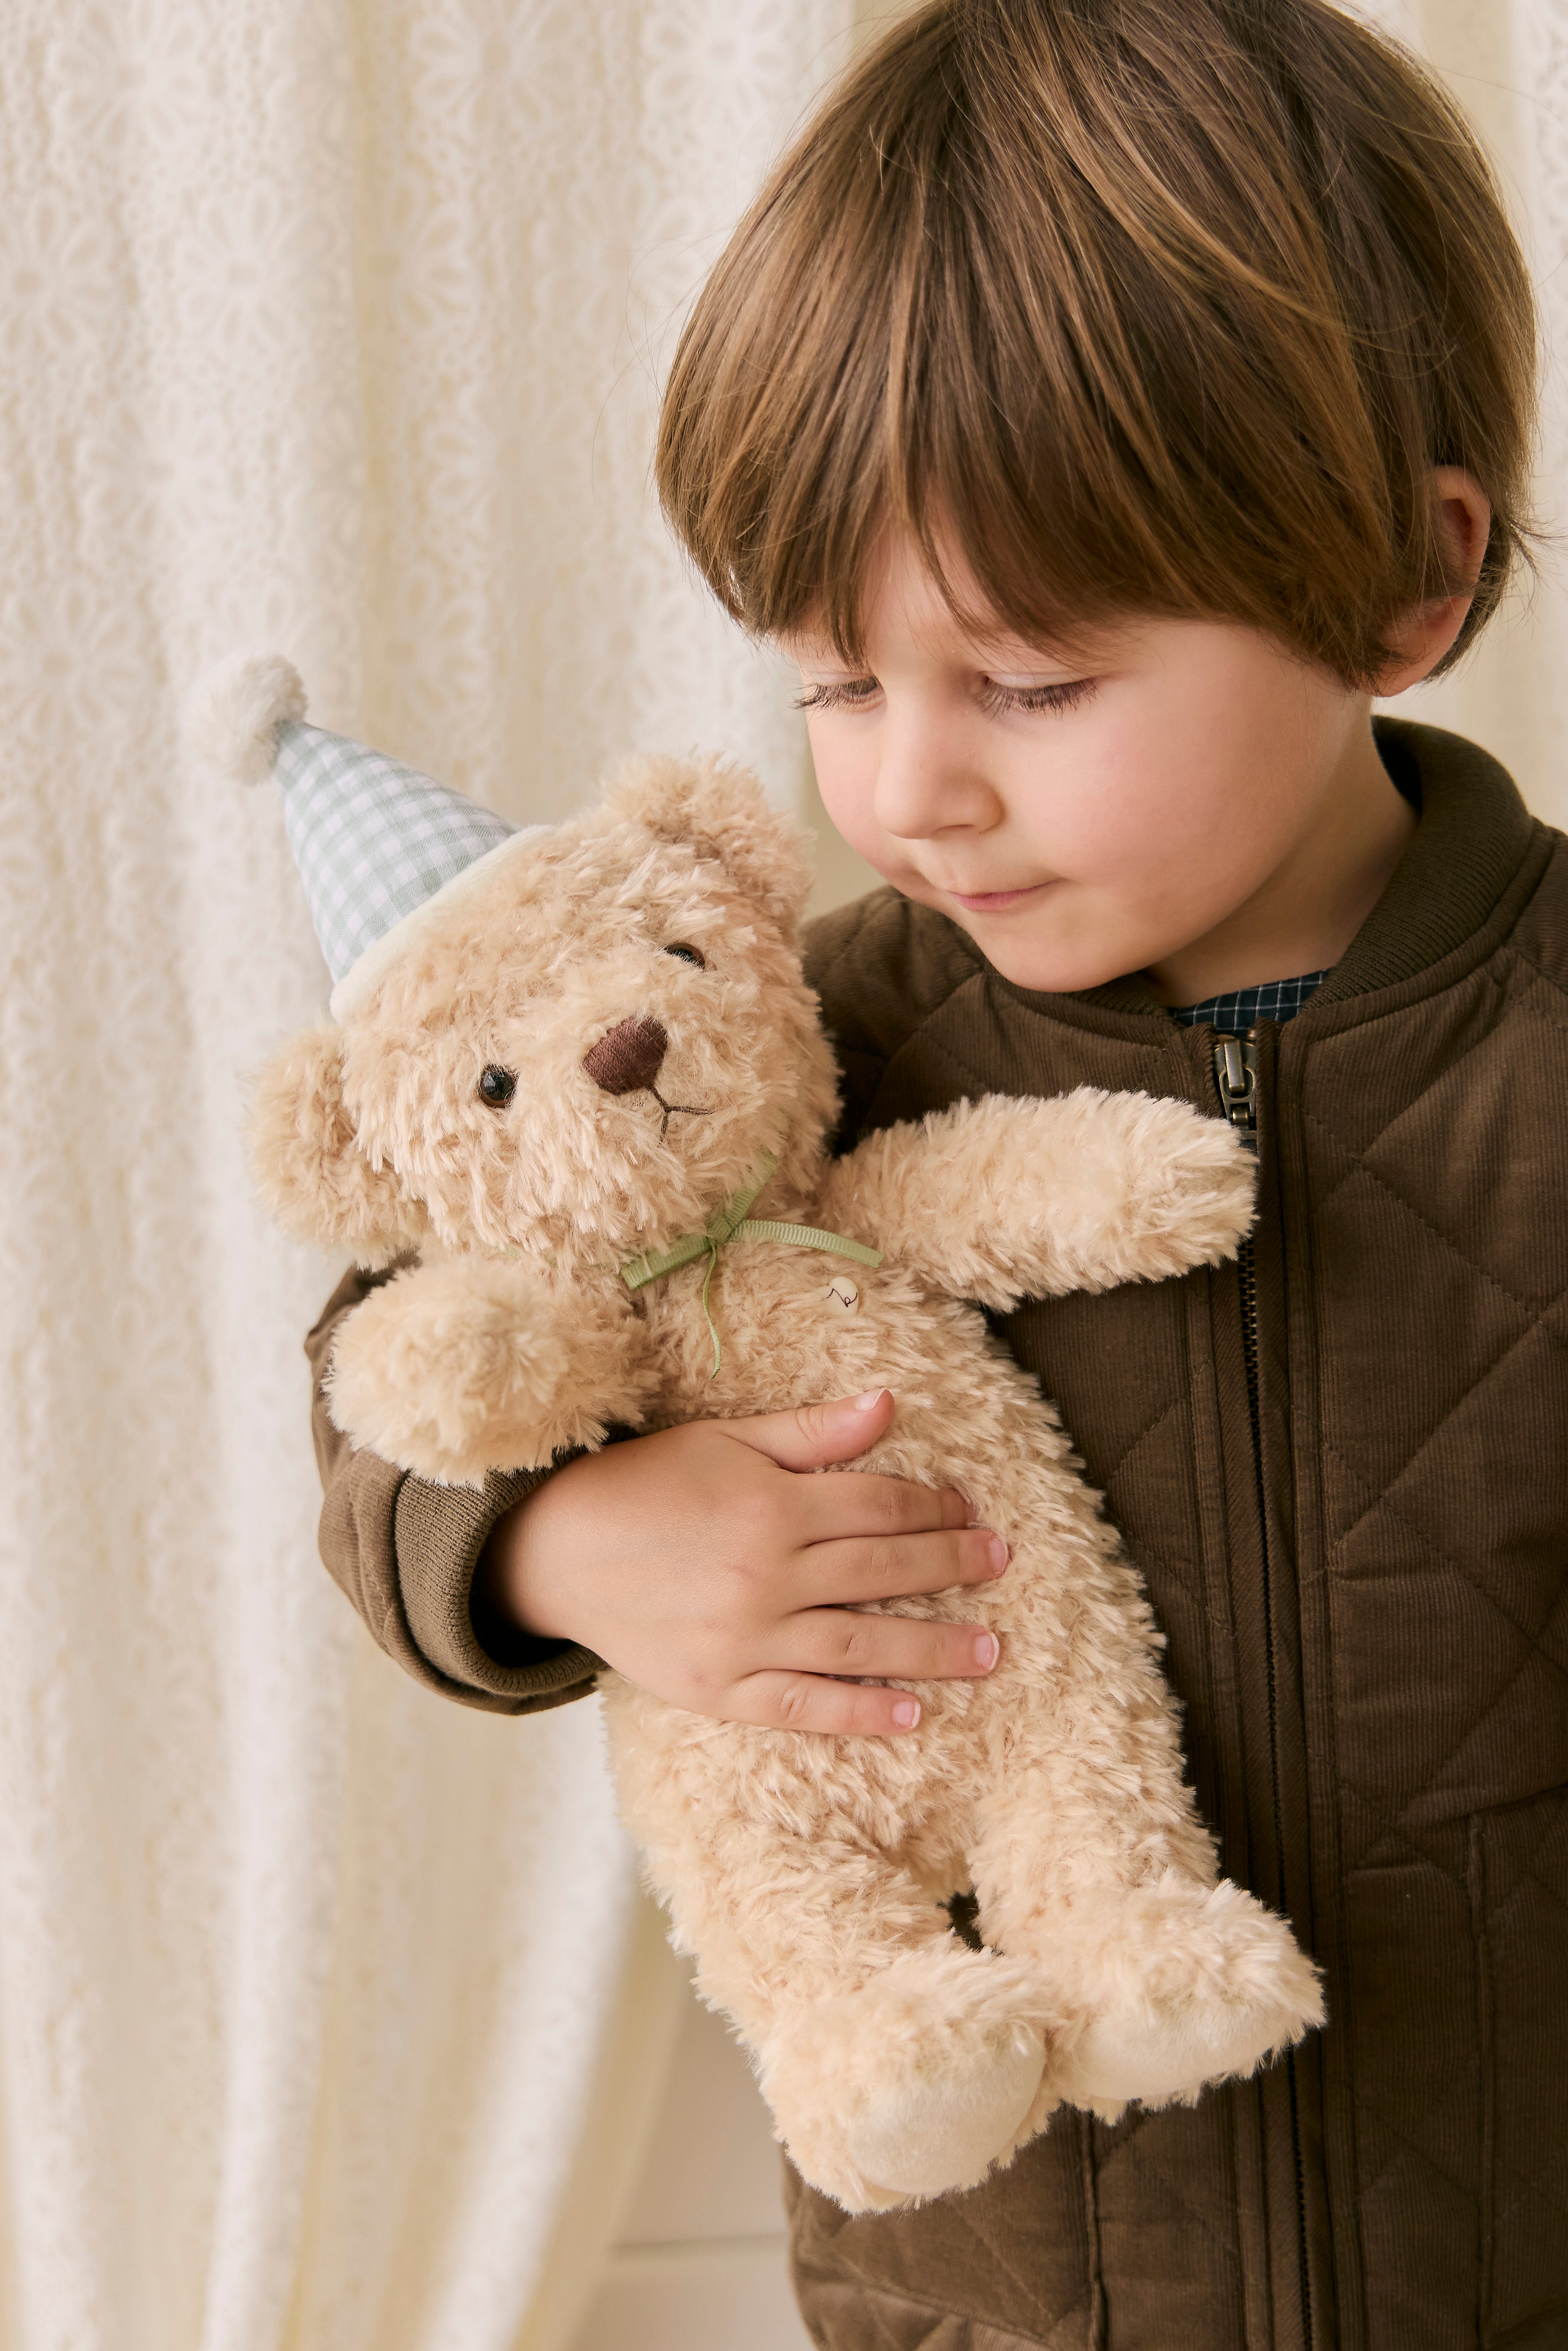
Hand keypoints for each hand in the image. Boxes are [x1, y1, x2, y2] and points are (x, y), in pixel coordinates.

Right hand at [475, 1389, 1008, 1735]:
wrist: (557, 1552)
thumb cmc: (645, 1485)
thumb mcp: (725, 1439)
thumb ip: (811, 1431)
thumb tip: (889, 1403)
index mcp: (773, 1505)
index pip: (879, 1505)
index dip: (934, 1506)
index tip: (969, 1510)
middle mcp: (768, 1573)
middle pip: (883, 1569)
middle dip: (951, 1566)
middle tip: (1001, 1566)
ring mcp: (746, 1638)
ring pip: (860, 1643)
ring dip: (933, 1648)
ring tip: (989, 1652)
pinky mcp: (721, 1689)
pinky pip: (803, 1705)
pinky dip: (858, 1711)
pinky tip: (908, 1713)